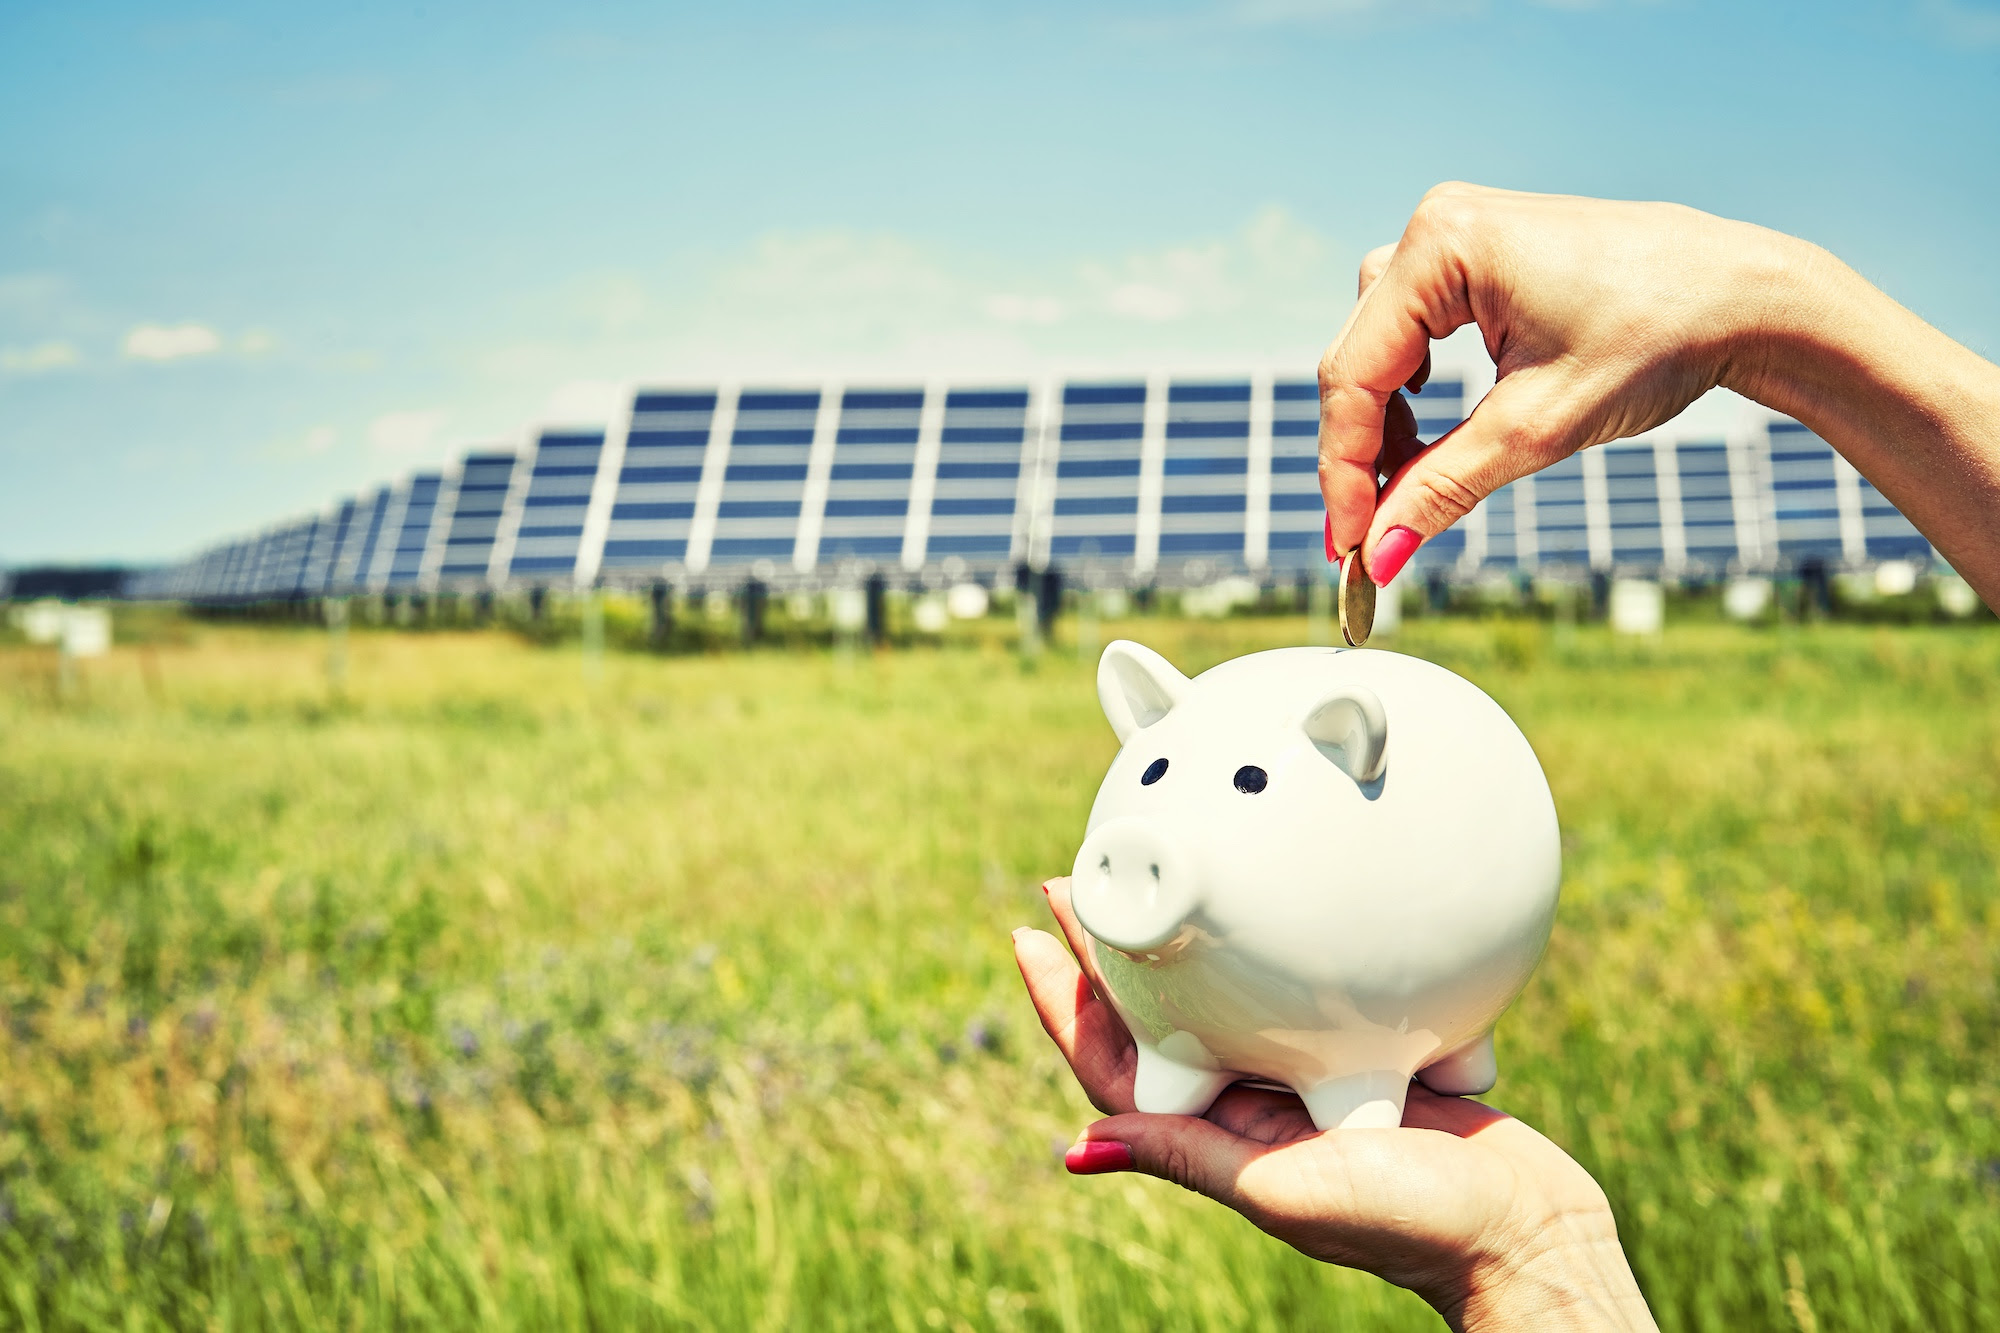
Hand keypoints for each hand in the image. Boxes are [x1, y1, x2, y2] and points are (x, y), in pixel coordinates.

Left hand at [1014, 877, 1656, 1331]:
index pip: (1120, 1065)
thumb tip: (1078, 1146)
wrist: (1527, 1227)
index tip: (1033, 935)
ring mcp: (1311, 1082)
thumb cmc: (1412, 1225)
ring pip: (1226, 1001)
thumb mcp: (1283, 1190)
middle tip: (1075, 885)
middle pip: (1162, 1019)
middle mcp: (1254, 1107)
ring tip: (1154, 884)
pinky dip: (1277, 953)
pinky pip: (1305, 996)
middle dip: (1115, 957)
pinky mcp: (1369, 1058)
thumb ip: (1189, 1158)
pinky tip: (1274, 907)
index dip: (1069, 1004)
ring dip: (1186, 948)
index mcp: (1223, 1138)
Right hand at [1318, 182, 1803, 584]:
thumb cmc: (1660, 338)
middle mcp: (1435, 224)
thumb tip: (1378, 554)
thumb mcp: (1538, 427)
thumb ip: (1441, 488)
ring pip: (1378, 343)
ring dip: (1386, 419)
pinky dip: (1412, 383)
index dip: (1344, 469)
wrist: (1745, 297)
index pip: (1354, 375)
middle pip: (1357, 358)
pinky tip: (1435, 420)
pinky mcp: (1478, 252)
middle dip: (1363, 451)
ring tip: (1412, 480)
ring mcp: (1456, 232)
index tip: (1348, 542)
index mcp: (1441, 246)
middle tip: (1370, 533)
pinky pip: (1412, 325)